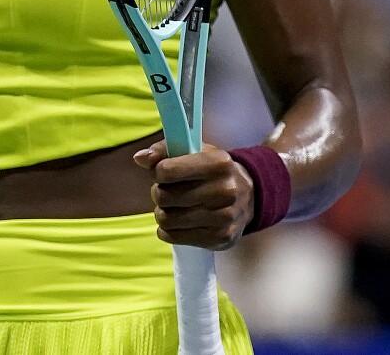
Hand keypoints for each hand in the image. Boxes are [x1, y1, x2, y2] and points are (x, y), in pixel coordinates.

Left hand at [134, 142, 254, 250]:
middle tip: (169, 192)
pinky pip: (174, 237)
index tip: (163, 173)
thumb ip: (163, 150)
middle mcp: (225, 190)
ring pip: (167, 219)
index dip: (158, 172)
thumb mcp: (193, 151)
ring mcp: (224, 217)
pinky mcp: (220, 238)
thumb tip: (139, 158)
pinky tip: (178, 223)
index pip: (167, 171)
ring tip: (173, 207)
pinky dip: (168, 231)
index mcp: (218, 163)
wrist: (250, 195)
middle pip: (164, 197)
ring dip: (163, 213)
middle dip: (159, 193)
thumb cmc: (212, 171)